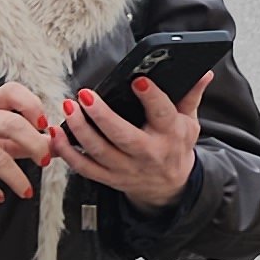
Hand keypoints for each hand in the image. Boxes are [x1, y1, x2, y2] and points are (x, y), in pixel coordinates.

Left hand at [55, 72, 208, 211]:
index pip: (162, 114)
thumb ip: (190, 97)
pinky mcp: (109, 178)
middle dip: (102, 116)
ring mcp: (126, 168)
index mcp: (170, 135)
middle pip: (122, 136)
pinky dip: (67, 152)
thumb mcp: (189, 123)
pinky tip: (56, 134)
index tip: (138, 80)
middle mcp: (147, 153)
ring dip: (79, 129)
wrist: (170, 186)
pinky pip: (84, 168)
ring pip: (99, 151)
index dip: (151, 97)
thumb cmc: (175, 147)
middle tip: (85, 95)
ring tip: (69, 108)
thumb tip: (202, 73)